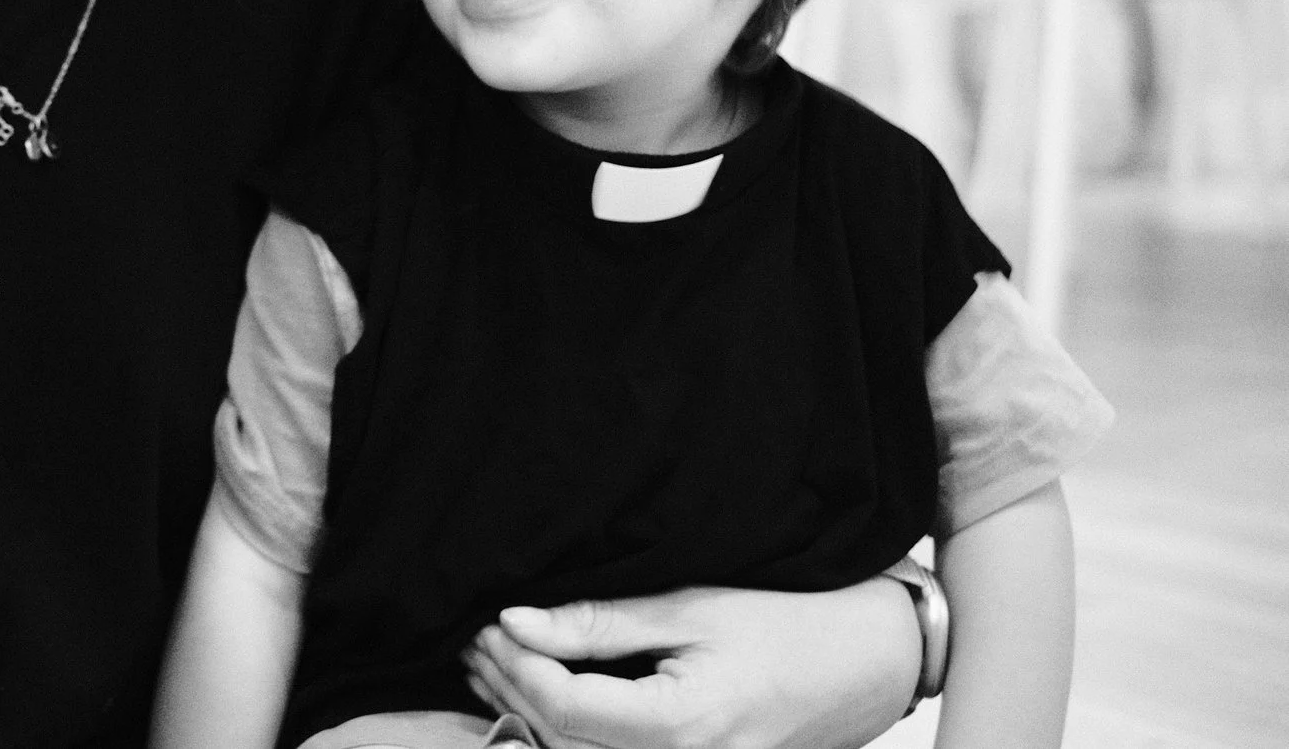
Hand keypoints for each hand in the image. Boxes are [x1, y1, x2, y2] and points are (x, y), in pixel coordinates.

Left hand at [464, 580, 919, 748]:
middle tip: (475, 639)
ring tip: (493, 662)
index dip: (516, 666)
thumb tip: (516, 622)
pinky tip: (543, 693)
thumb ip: (600, 623)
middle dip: (510, 688)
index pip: (562, 709)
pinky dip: (567, 730)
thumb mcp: (690, 608)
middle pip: (561, 741)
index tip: (488, 623)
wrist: (868, 664)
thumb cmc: (788, 624)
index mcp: (680, 727)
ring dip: (529, 713)